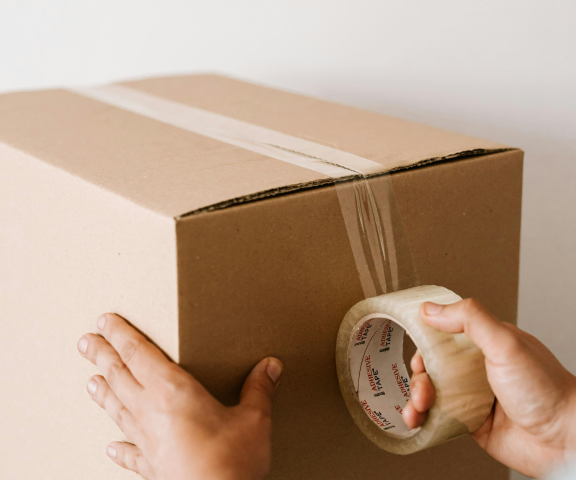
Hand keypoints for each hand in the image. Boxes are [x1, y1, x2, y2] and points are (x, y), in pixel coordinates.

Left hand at [77, 313, 282, 479]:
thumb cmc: (232, 463)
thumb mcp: (253, 418)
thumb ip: (259, 389)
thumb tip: (270, 366)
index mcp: (173, 391)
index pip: (139, 353)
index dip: (121, 335)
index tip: (105, 321)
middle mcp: (151, 412)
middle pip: (119, 376)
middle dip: (102, 356)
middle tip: (85, 342)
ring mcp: (147, 441)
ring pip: (117, 409)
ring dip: (103, 392)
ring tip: (90, 380)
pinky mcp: (151, 467)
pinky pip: (129, 453)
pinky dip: (119, 448)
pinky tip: (111, 446)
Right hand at [401, 299, 575, 477]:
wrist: (564, 440)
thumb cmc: (546, 390)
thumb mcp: (505, 343)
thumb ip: (470, 319)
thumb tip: (432, 308)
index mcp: (485, 342)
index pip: (444, 332)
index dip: (424, 338)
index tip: (413, 345)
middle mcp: (476, 367)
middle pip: (432, 364)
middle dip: (419, 375)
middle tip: (422, 385)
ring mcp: (472, 395)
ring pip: (430, 391)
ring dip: (416, 398)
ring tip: (419, 408)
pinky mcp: (469, 421)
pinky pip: (436, 416)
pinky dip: (421, 417)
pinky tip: (417, 420)